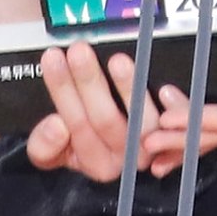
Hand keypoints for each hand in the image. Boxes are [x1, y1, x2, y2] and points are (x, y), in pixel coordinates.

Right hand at [25, 42, 161, 183]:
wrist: (107, 144)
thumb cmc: (78, 142)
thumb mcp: (49, 151)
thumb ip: (44, 145)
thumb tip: (56, 125)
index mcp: (94, 163)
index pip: (76, 125)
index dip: (63, 91)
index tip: (53, 59)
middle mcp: (123, 159)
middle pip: (105, 120)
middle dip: (89, 82)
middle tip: (78, 51)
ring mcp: (150, 147)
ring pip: (140, 121)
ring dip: (129, 89)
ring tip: (117, 62)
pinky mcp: (171, 135)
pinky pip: (172, 122)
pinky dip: (171, 107)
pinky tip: (164, 88)